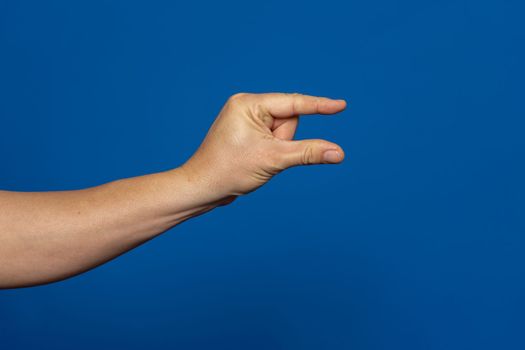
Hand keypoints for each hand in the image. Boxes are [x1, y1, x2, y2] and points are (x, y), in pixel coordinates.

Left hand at [181, 93, 346, 200]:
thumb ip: (309, 152)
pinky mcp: (247, 133)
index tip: (342, 105)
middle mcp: (246, 106)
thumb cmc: (228, 170)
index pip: (293, 104)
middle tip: (263, 155)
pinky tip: (254, 161)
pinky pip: (273, 139)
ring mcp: (246, 120)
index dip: (319, 105)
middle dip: (283, 141)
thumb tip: (339, 153)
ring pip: (283, 133)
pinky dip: (272, 152)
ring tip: (256, 160)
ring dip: (277, 150)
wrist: (202, 188)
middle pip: (289, 120)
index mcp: (248, 103)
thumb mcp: (273, 159)